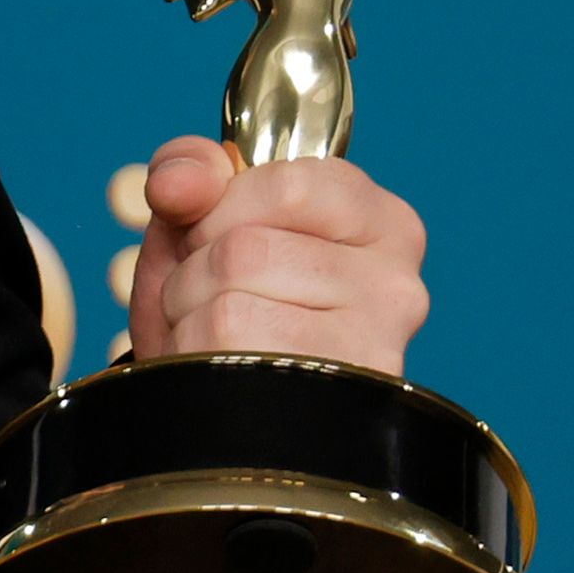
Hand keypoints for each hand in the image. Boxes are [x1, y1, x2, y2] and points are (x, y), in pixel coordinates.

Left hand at [126, 137, 428, 375]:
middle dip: (196, 271)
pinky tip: (220, 370)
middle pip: (247, 249)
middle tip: (214, 296)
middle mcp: (395, 284)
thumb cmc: (219, 297)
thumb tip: (178, 183)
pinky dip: (193, 356)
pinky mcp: (333, 402)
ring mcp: (373, 349)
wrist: (215, 399)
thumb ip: (187, 170)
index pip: (287, 186)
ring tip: (215, 334)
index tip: (218, 233)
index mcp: (378, 220)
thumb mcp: (199, 217)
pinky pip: (227, 359)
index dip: (220, 209)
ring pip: (232, 306)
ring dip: (191, 318)